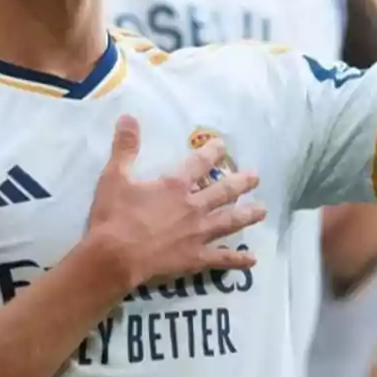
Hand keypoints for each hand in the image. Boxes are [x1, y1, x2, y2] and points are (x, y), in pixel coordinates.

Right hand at [87, 116, 264, 288]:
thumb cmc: (114, 216)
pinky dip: (238, 259)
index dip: (212, 152)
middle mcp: (193, 207)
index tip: (222, 145)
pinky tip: (252, 259)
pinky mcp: (195, 258)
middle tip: (255, 177)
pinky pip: (221, 258)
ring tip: (263, 210)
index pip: (199, 163)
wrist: (115, 257)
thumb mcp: (114, 176)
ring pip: (229, 221)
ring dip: (247, 215)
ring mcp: (197, 234)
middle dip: (240, 183)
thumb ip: (125, 147)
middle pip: (223, 191)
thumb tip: (128, 117)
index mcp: (175, 186)